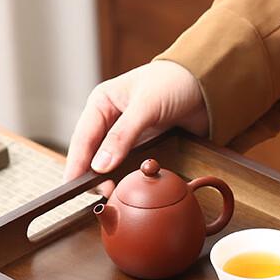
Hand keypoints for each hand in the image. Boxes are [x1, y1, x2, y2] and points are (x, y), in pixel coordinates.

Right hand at [63, 61, 207, 189]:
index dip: (76, 164)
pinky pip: (130, 165)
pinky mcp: (144, 145)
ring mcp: (127, 134)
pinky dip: (127, 177)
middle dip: (92, 176)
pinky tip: (127, 188)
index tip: (71, 186)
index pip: (82, 138)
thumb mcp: (146, 106)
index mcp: (102, 102)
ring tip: (110, 196)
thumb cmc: (174, 82)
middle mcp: (110, 119)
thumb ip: (122, 136)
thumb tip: (100, 166)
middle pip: (93, 154)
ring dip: (110, 179)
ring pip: (110, 162)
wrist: (208, 84)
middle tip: (98, 197)